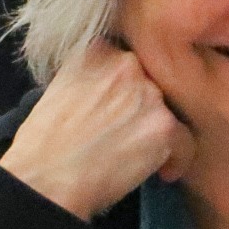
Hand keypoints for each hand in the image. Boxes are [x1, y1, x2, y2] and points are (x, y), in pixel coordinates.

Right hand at [0, 40, 192, 219]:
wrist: (46, 177)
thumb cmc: (43, 144)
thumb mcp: (59, 89)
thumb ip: (90, 78)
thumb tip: (110, 91)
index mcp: (98, 50)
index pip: (129, 61)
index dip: (129, 88)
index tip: (123, 108)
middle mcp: (127, 64)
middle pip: (154, 84)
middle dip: (145, 109)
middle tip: (132, 135)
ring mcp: (148, 93)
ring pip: (171, 110)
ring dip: (160, 133)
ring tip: (143, 156)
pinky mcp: (164, 125)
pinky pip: (186, 140)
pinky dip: (177, 160)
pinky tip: (162, 173)